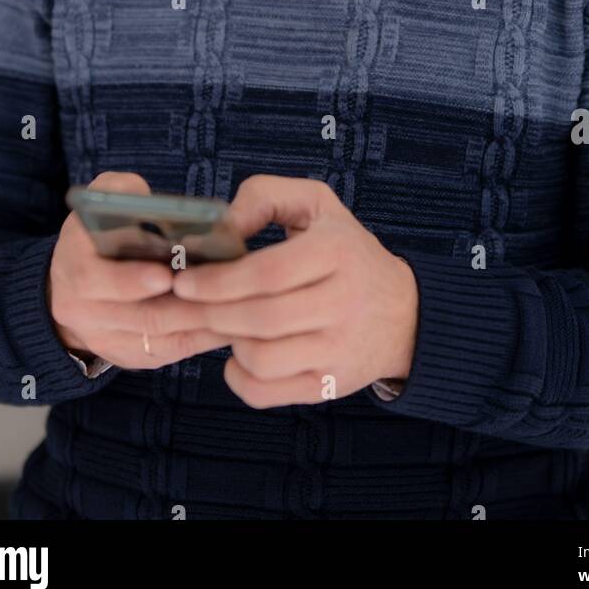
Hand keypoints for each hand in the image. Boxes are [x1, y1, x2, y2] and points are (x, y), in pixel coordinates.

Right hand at [47, 172, 231, 369]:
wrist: (74, 284)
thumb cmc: (98, 233)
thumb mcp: (100, 201)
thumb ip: (121, 191)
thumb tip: (155, 203)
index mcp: (73, 266)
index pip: (94, 280)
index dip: (131, 281)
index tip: (166, 275)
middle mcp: (82, 311)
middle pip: (139, 316)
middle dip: (185, 304)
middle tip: (223, 289)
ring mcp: (105, 340)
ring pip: (160, 339)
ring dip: (201, 322)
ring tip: (237, 303)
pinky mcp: (129, 357)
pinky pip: (170, 352)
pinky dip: (203, 337)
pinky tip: (231, 320)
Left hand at [171, 175, 418, 407]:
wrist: (404, 312)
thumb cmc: (346, 250)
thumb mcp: (316, 204)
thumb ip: (264, 196)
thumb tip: (222, 226)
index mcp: (337, 252)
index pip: (269, 273)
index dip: (219, 280)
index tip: (185, 281)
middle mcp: (343, 303)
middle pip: (260, 318)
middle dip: (210, 312)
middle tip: (184, 304)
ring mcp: (338, 349)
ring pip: (261, 358)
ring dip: (227, 342)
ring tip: (222, 323)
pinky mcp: (330, 385)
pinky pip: (268, 392)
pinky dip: (239, 378)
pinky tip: (238, 355)